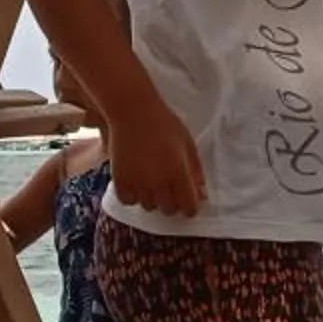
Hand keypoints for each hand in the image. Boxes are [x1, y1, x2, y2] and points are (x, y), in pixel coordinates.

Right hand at [105, 93, 206, 217]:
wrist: (133, 111)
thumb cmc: (164, 124)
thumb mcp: (188, 144)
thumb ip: (196, 171)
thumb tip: (202, 195)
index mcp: (178, 172)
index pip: (189, 206)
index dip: (191, 207)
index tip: (190, 202)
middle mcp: (158, 181)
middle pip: (168, 210)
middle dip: (173, 203)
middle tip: (170, 188)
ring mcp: (137, 182)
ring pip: (148, 206)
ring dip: (153, 198)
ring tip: (152, 181)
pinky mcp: (120, 179)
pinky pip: (128, 200)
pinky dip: (133, 196)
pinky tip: (137, 183)